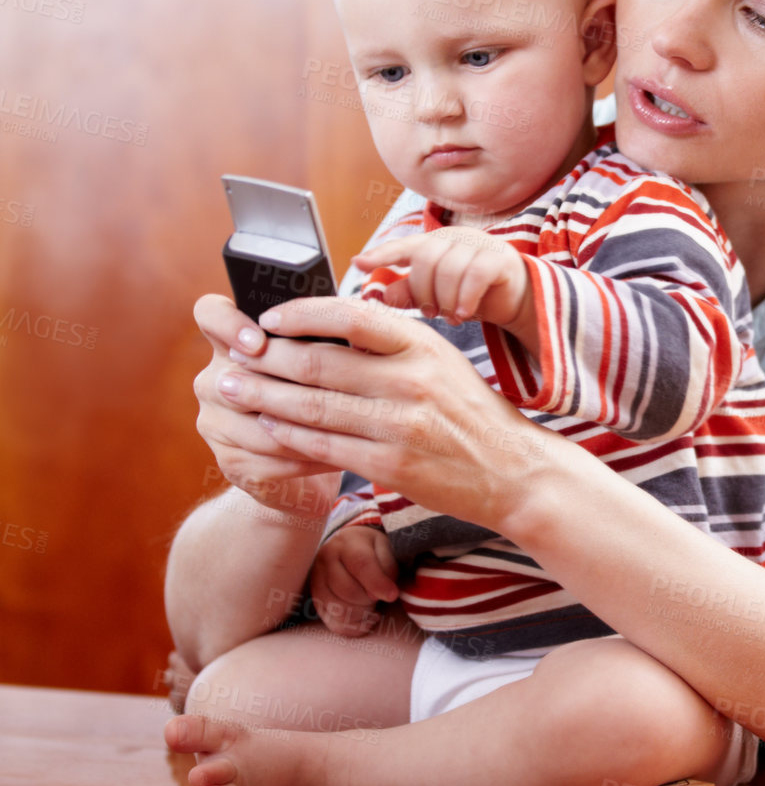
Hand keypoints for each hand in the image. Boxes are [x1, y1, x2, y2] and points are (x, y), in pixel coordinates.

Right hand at [192, 293, 342, 515]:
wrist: (310, 460)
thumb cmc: (321, 395)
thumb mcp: (323, 362)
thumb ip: (323, 341)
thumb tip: (348, 331)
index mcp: (230, 343)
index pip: (210, 314)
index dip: (228, 324)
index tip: (258, 341)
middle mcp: (214, 381)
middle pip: (237, 379)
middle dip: (286, 389)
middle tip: (333, 393)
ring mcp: (216, 424)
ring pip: (260, 425)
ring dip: (308, 429)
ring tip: (351, 428)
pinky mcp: (231, 462)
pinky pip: (270, 461)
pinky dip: (308, 458)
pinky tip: (339, 456)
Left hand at [216, 295, 553, 535]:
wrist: (511, 471)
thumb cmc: (468, 413)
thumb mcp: (439, 361)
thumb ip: (391, 341)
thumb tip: (332, 318)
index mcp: (421, 345)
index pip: (350, 316)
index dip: (300, 314)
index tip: (267, 319)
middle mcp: (410, 380)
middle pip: (319, 364)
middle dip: (265, 361)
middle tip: (232, 359)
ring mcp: (400, 425)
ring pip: (313, 407)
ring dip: (264, 399)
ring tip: (234, 391)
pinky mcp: (391, 465)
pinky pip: (326, 446)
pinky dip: (290, 436)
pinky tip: (269, 428)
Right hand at [309, 524, 400, 635]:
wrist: (349, 549)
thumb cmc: (372, 551)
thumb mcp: (385, 549)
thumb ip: (386, 568)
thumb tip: (377, 595)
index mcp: (347, 543)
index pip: (361, 564)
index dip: (378, 583)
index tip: (392, 595)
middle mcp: (325, 560)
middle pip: (349, 591)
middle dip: (370, 599)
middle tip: (379, 594)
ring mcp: (316, 581)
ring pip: (339, 610)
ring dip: (362, 613)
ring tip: (371, 603)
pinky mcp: (316, 600)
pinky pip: (334, 623)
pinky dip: (354, 625)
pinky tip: (365, 615)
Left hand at [354, 228, 532, 338]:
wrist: (518, 299)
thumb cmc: (473, 295)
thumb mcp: (436, 296)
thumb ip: (408, 294)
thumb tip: (377, 296)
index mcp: (436, 243)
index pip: (403, 245)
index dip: (381, 254)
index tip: (358, 263)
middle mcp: (455, 237)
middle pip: (425, 258)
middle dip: (423, 290)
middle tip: (431, 312)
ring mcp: (479, 245)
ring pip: (449, 268)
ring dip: (446, 299)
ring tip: (451, 316)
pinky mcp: (500, 258)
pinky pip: (475, 275)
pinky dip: (466, 298)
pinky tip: (465, 313)